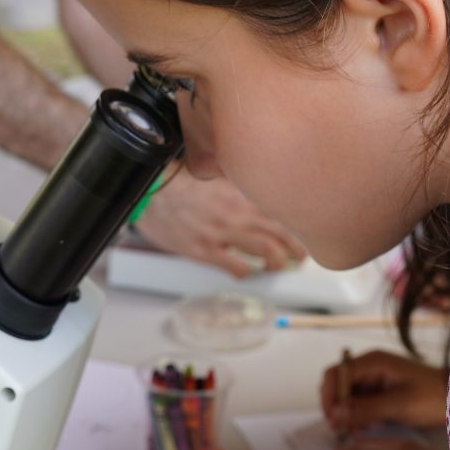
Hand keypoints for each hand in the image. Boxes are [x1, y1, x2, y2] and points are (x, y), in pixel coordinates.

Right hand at [137, 173, 306, 277]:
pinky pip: (237, 267)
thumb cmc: (178, 184)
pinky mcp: (205, 250)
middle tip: (298, 257)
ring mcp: (223, 233)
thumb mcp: (214, 176)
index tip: (299, 233)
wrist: (150, 193)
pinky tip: (245, 273)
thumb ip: (237, 184)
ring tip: (277, 267)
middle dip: (296, 249)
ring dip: (277, 263)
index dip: (296, 225)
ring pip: (267, 251)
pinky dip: (246, 273)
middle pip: (281, 234)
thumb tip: (254, 187)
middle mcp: (237, 213)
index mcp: (241, 194)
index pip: (281, 211)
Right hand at [319, 352, 447, 433]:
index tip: (332, 420)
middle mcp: (370, 368)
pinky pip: (361, 403)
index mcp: (372, 363)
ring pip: (348, 397)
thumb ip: (364, 409)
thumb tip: (335, 415)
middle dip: (338, 408)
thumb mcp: (397, 405)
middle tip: (342, 430)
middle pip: (339, 385)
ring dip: (348, 414)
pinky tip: (366, 427)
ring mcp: (376, 380)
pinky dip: (359, 415)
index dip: (329, 397)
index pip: (335, 374)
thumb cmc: (431, 398)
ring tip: (356, 431)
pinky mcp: (382, 392)